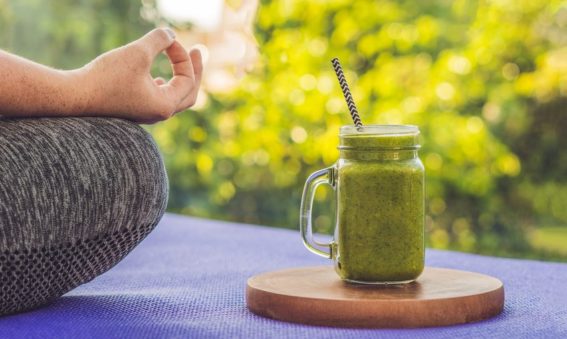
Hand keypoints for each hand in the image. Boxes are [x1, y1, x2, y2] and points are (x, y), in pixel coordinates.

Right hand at [78, 28, 202, 123]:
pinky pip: (157, 101)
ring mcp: (146, 114)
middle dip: (194, 71)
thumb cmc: (106, 77)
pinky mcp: (133, 110)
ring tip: (183, 63)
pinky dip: (165, 87)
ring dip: (181, 79)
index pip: (187, 79)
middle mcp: (158, 114)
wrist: (73, 97)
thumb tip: (170, 33)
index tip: (169, 40)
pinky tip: (159, 80)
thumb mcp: (137, 53)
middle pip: (189, 94)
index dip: (183, 56)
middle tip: (198, 52)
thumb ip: (158, 40)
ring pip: (174, 98)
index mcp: (165, 106)